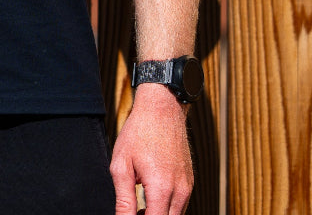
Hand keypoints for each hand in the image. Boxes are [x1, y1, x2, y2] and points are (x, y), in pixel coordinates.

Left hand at [109, 85, 192, 214]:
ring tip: (139, 206)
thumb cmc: (139, 132)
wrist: (162, 108)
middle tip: (133, 211)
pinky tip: (151, 196)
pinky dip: (166, 207)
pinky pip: (180, 205)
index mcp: (161, 188)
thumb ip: (123, 199)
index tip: (130, 214)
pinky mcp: (189, 181)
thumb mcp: (122, 164)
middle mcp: (180, 191)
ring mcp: (187, 186)